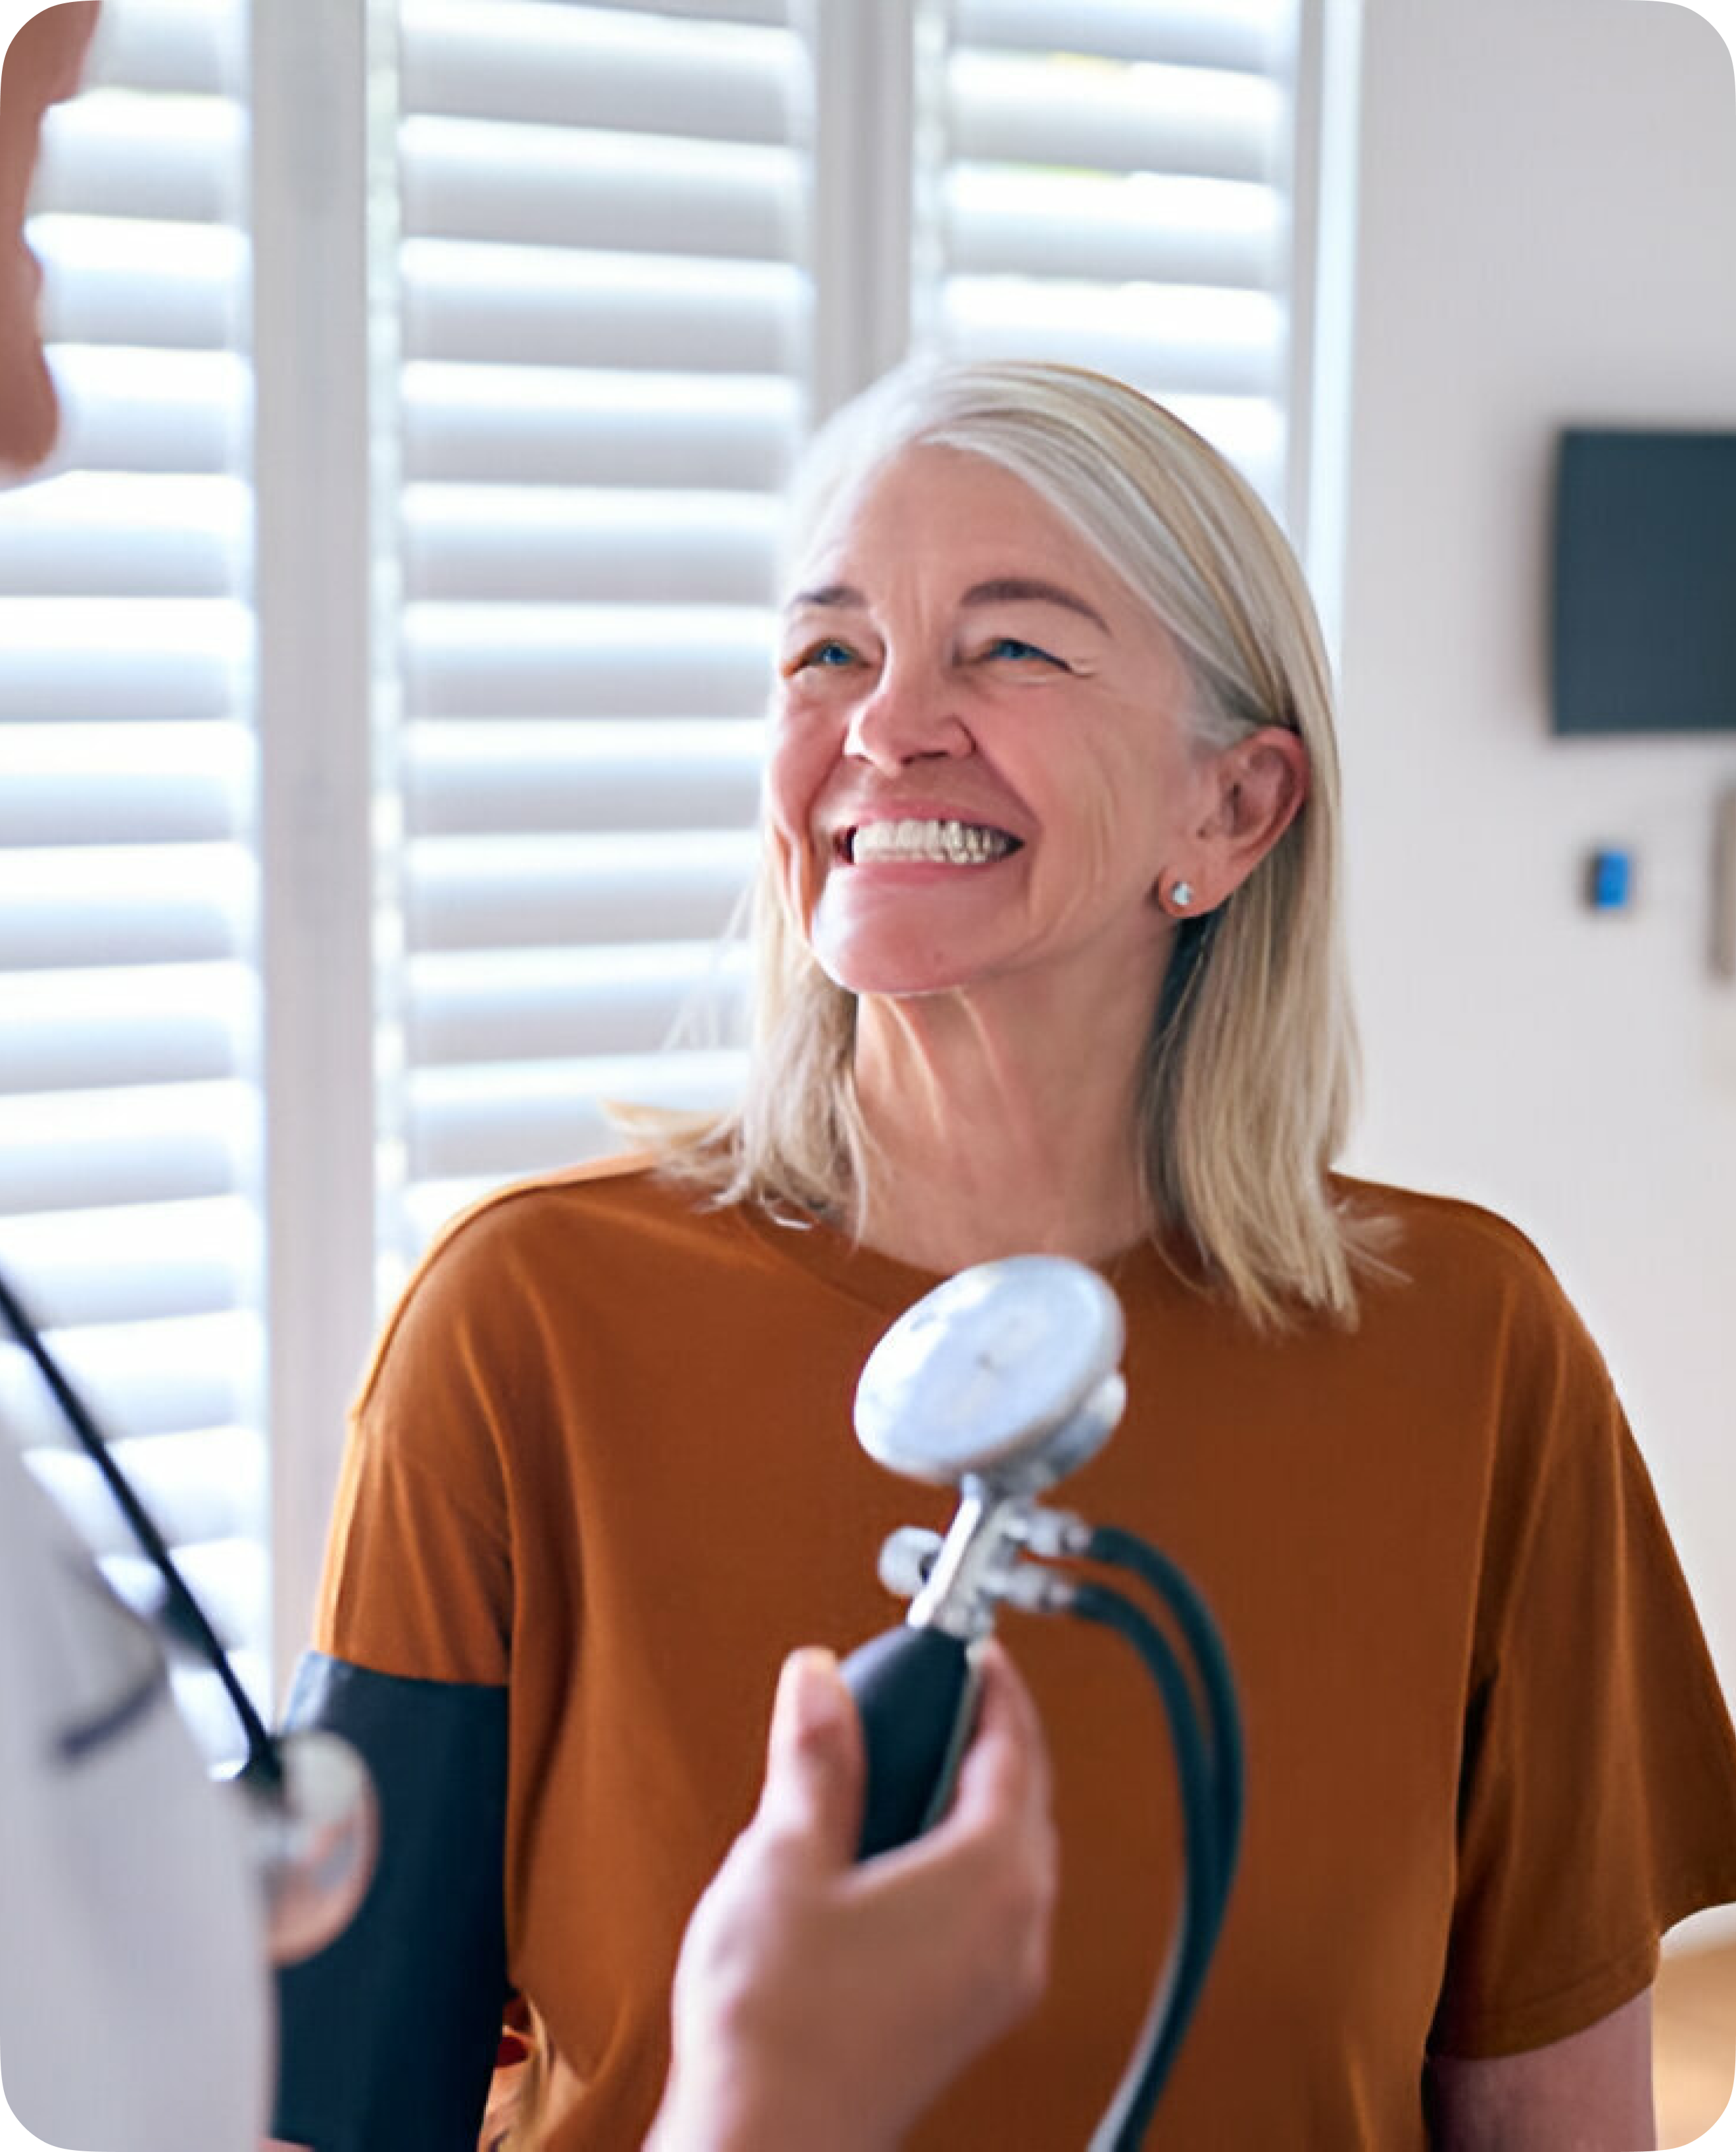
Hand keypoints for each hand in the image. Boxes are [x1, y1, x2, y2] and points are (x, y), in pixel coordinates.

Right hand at [646, 1639, 1055, 2151]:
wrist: (763, 2151)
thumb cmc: (777, 2020)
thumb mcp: (786, 1855)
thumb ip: (816, 1759)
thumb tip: (820, 1680)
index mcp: (992, 1877)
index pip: (1015, 1749)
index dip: (991, 1687)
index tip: (969, 1649)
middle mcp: (1017, 1931)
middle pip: (1021, 1803)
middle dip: (980, 1741)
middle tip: (930, 1698)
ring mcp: (998, 1985)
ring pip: (1006, 1862)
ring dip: (963, 1805)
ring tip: (899, 1771)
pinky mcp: (966, 2021)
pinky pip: (984, 1912)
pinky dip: (951, 1864)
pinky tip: (885, 1861)